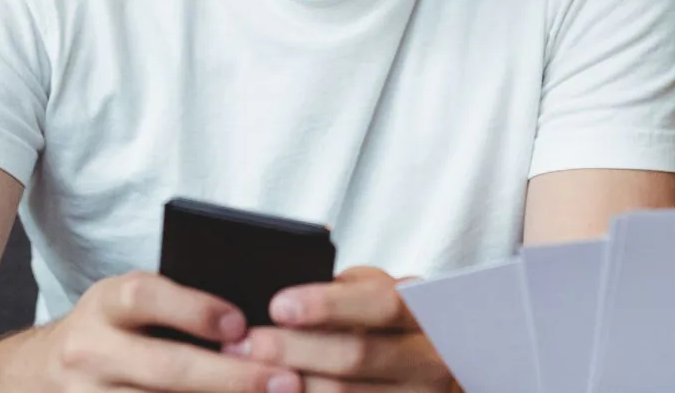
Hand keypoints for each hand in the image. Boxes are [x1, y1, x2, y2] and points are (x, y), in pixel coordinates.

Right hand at [16, 271, 303, 391]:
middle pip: (165, 367)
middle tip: (285, 382)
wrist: (40, 374)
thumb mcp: (130, 304)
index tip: (241, 325)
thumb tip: (257, 316)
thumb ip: (177, 304)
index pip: (146, 296)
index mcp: (106, 304)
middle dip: (231, 377)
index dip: (195, 310)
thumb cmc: (112, 331)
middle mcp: (90, 351)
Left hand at [223, 267, 457, 390]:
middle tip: (243, 343)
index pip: (382, 303)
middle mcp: (431, 361)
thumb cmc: (390, 327)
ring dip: (287, 383)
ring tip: (244, 370)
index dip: (329, 304)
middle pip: (355, 355)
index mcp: (427, 314)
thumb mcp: (378, 295)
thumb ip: (347, 291)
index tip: (279, 305)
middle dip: (292, 348)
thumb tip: (284, 296)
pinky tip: (270, 390)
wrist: (426, 373)